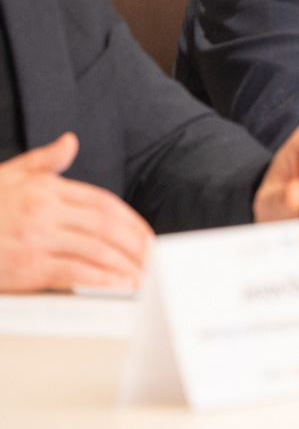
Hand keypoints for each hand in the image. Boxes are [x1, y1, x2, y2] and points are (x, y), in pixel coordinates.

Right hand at [0, 133, 152, 291]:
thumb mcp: (5, 177)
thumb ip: (42, 162)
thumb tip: (70, 142)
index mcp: (43, 189)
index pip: (102, 202)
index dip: (130, 220)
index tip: (146, 235)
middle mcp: (42, 211)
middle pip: (106, 226)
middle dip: (136, 244)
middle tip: (155, 257)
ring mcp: (35, 239)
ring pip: (96, 250)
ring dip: (127, 264)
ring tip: (146, 275)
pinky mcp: (27, 267)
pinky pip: (76, 273)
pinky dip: (103, 280)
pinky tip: (120, 286)